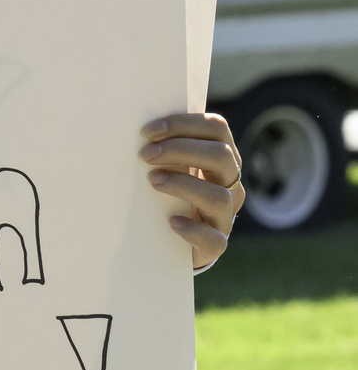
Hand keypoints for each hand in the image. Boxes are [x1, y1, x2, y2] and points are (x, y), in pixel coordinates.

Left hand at [139, 112, 243, 270]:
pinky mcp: (215, 245)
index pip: (216, 129)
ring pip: (219, 197)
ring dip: (183, 184)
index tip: (148, 131)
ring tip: (153, 181)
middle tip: (145, 154)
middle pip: (221, 156)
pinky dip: (192, 229)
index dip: (183, 124)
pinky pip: (214, 239)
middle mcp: (230, 185)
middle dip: (180, 149)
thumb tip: (138, 129)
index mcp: (221, 158)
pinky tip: (171, 222)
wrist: (171, 239)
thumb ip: (164, 146)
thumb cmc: (166, 192)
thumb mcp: (170, 166)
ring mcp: (224, 216)